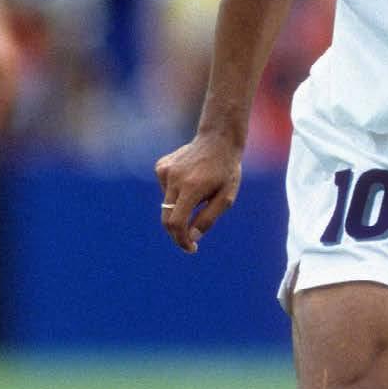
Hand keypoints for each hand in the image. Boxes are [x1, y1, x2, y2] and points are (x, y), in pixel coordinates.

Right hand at [155, 131, 242, 252]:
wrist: (218, 140)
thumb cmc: (226, 171)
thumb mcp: (227, 197)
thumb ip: (209, 218)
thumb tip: (192, 236)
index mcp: (192, 187)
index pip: (176, 222)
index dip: (181, 240)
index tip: (191, 248)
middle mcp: (174, 179)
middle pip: (167, 217)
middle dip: (178, 232)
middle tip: (191, 240)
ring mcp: (165, 171)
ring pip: (166, 204)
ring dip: (180, 208)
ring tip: (201, 192)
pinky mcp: (160, 167)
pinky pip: (165, 191)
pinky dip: (176, 194)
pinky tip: (191, 181)